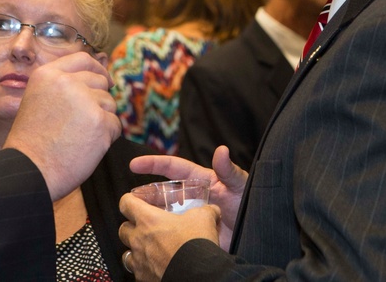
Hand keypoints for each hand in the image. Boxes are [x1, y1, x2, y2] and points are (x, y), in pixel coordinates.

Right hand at [4, 52, 119, 199]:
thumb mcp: (36, 100)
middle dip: (99, 100)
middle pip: (100, 82)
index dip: (98, 69)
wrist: (28, 172)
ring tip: (80, 137)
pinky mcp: (100, 122)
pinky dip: (107, 137)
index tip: (106, 80)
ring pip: (109, 104)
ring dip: (102, 120)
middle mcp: (66, 82)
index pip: (83, 59)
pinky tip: (87, 147)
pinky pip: (115, 124)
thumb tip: (96, 78)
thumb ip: (60, 86)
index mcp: (48, 75)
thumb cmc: (31, 143)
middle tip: (85, 122)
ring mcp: (85, 101)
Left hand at [118, 194, 220, 281]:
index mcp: (149, 220)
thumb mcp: (204, 218)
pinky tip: (156, 266)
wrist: (197, 274)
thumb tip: (212, 210)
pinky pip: (138, 271)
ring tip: (149, 249)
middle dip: (132, 226)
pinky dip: (144, 268)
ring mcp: (139, 261)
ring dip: (135, 249)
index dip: (129, 200)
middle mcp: (139, 240)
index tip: (135, 201)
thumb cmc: (194, 245)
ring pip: (127, 253)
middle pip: (123, 229)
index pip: (126, 203)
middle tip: (145, 226)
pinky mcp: (144, 278)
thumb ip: (205, 210)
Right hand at [130, 145, 246, 249]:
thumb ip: (229, 170)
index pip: (172, 168)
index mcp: (199, 180)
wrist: (257, 235)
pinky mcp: (188, 233)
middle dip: (143, 193)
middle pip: (161, 192)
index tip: (134, 164)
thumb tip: (222, 149)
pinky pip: (169, 232)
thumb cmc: (249, 203)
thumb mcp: (240, 185)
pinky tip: (146, 235)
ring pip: (161, 212)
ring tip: (132, 217)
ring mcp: (188, 215)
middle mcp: (190, 197)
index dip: (153, 164)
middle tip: (128, 199)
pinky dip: (156, 232)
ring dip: (146, 213)